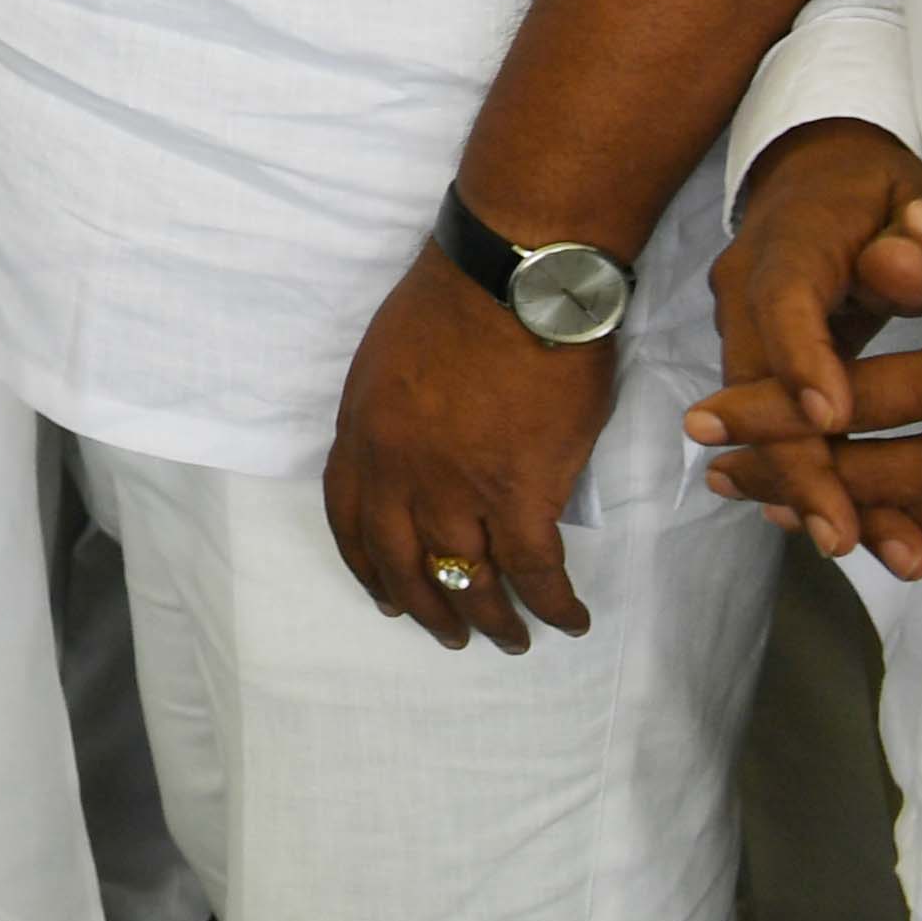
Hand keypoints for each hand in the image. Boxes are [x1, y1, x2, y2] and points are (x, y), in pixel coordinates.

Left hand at [321, 243, 616, 651]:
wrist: (511, 282)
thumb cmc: (454, 301)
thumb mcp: (386, 360)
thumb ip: (391, 418)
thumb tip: (416, 454)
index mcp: (362, 435)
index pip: (349, 521)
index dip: (369, 567)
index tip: (388, 597)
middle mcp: (399, 473)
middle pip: (404, 565)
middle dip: (428, 609)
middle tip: (451, 636)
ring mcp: (456, 490)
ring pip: (468, 581)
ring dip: (492, 620)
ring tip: (511, 638)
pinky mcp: (520, 494)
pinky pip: (535, 572)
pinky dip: (554, 604)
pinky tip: (571, 619)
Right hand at [690, 119, 921, 565]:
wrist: (821, 186)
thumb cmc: (879, 195)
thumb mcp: (908, 195)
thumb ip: (914, 234)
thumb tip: (905, 261)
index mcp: (789, 247)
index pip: (783, 303)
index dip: (802, 360)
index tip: (834, 417)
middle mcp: (748, 298)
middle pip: (759, 390)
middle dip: (803, 467)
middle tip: (848, 536)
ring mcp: (748, 339)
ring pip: (766, 424)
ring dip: (814, 491)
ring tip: (879, 551)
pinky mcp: (763, 372)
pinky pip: (777, 431)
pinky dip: (812, 482)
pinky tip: (845, 533)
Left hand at [692, 208, 921, 590]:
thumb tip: (914, 221)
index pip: (850, 394)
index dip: (769, 405)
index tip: (703, 413)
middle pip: (853, 469)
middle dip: (774, 469)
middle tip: (708, 470)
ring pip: (904, 521)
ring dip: (834, 512)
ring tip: (775, 510)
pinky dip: (916, 540)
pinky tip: (889, 531)